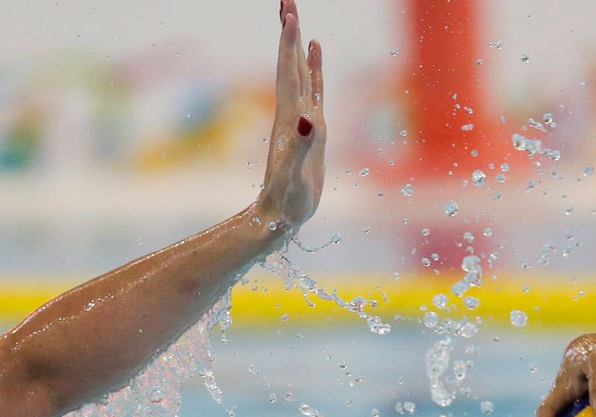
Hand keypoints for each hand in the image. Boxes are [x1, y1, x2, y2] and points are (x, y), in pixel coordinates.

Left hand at [256, 0, 324, 231]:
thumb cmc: (287, 200)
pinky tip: (316, 57)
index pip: (289, 73)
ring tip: (297, 19)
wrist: (280, 216)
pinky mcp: (310, 128)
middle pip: (290, 64)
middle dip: (289, 32)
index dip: (289, 43)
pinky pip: (313, 90)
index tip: (289, 13)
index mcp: (289, 118)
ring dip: (298, 45)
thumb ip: (301, 146)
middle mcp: (292, 112)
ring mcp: (300, 118)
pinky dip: (315, 70)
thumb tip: (306, 118)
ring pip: (300, 73)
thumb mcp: (295, 174)